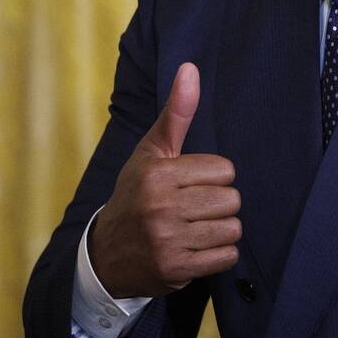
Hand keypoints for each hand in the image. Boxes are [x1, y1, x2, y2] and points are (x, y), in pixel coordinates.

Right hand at [90, 63, 241, 297]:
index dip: (214, 176)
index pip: (225, 170)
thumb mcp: (152, 151)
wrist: (105, 255)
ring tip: (195, 227)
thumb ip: (177, 111)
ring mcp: (167, 242)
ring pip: (232, 228)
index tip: (192, 182)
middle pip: (231, 200)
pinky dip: (218, 254)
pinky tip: (196, 247)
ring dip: (220, 229)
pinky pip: (227, 257)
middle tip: (193, 207)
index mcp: (157, 175)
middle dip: (218, 203)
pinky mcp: (176, 270)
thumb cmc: (137, 193)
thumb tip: (190, 67)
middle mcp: (160, 208)